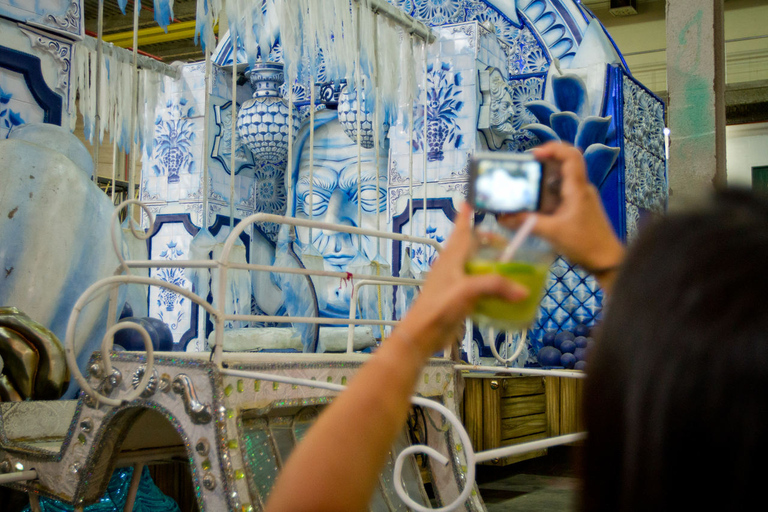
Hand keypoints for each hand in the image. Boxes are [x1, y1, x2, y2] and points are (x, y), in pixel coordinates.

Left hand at [398, 203, 528, 358]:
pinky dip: (489, 285)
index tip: (470, 202)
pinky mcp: (457, 299)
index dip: (465, 216)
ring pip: (473, 266)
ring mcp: (454, 283)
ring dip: (489, 262)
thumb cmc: (439, 307)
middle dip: (486, 241)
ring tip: (508, 264)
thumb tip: (523, 290)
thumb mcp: (468, 291)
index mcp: (451, 258)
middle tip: (506, 242)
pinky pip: (476, 285)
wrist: (422, 334)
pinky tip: (501, 292)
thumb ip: (496, 287)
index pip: (460, 231)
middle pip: (470, 246)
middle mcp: (452, 267)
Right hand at [498, 142, 624, 284]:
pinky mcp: (578, 209)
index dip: (552, 148)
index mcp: (577, 188)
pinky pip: (560, 195)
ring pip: (559, 181)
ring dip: (541, 182)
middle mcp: (580, 188)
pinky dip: (545, 196)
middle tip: (520, 171)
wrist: (607, 262)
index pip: (570, 155)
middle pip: (562, 165)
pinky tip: (532, 206)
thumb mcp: (552, 232)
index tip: (532, 155)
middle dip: (540, 164)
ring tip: (521, 188)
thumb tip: (502, 217)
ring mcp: (580, 199)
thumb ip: (526, 223)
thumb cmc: (585, 243)